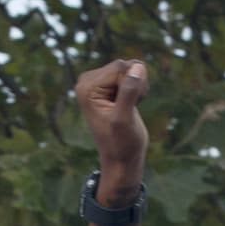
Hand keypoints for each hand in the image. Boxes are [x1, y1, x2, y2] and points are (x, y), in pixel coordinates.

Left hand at [75, 59, 148, 194]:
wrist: (121, 159)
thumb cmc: (122, 144)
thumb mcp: (125, 119)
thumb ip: (129, 92)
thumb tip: (138, 66)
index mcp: (86, 87)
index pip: (119, 68)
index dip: (133, 86)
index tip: (131, 107)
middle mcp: (87, 81)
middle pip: (123, 66)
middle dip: (135, 85)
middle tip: (132, 107)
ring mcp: (97, 83)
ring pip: (129, 69)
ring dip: (138, 87)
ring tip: (131, 107)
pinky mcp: (107, 86)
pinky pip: (130, 74)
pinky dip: (137, 88)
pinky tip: (131, 104)